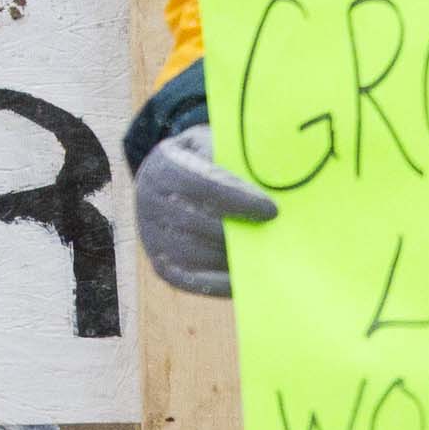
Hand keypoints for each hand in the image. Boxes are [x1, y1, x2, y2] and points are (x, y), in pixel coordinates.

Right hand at [132, 124, 273, 297]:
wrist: (167, 182)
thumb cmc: (205, 162)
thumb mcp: (216, 146)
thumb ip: (235, 159)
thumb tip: (271, 178)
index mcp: (164, 165)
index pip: (200, 184)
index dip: (237, 200)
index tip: (272, 210)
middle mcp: (150, 201)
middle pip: (199, 223)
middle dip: (240, 232)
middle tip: (278, 239)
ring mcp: (152, 236)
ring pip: (196, 254)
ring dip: (233, 257)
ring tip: (270, 258)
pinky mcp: (162, 264)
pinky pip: (191, 281)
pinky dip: (220, 283)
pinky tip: (248, 279)